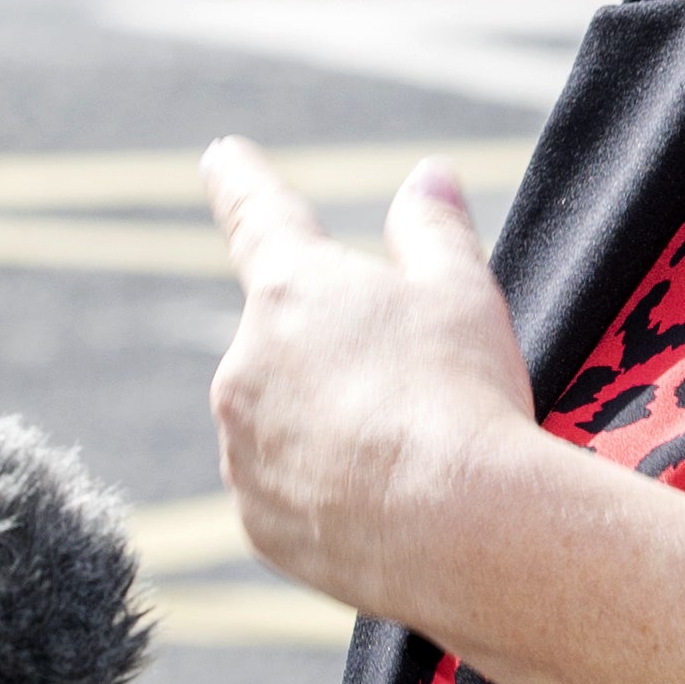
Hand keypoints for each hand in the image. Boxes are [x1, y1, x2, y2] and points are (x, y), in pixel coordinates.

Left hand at [205, 140, 538, 621]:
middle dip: (337, 349)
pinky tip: (388, 498)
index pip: (259, 215)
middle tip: (413, 375)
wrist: (461, 528)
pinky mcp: (257, 522)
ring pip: (286, 417)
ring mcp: (243, 450)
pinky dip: (328, 486)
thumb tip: (424, 178)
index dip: (242, 180)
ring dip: (333, 420)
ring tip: (413, 447)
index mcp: (293, 289)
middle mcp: (245, 365)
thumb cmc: (463, 393)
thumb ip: (433, 228)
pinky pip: (289, 489)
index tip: (221, 155)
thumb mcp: (463, 289)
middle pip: (289, 337)